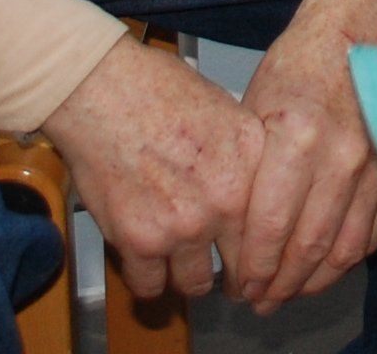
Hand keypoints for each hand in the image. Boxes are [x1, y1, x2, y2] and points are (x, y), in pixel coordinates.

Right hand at [41, 34, 265, 303]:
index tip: (261, 267)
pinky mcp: (140, 240)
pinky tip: (147, 265)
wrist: (101, 89)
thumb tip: (255, 193)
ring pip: (196, 283)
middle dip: (235, 277)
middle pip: (243, 267)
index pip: (275, 231)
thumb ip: (246, 161)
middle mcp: (226, 199)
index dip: (267, 255)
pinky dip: (148, 280)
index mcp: (253, 163)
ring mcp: (184, 224)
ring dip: (189, 277)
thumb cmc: (156, 90)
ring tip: (182, 265)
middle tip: (227, 278)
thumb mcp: (226, 113)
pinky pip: (150, 286)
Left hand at [227, 0, 376, 311]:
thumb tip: (227, 226)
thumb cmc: (301, 62)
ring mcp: (371, 166)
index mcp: (295, 134)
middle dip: (277, 284)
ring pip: (342, 248)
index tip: (236, 285)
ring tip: (286, 295)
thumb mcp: (256, 102)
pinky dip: (345, 261)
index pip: (268, 225)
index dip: (250, 266)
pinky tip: (322, 270)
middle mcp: (338, 154)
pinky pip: (369, 232)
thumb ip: (248, 164)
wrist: (358, 28)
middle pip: (306, 246)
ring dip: (311, 282)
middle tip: (256, 301)